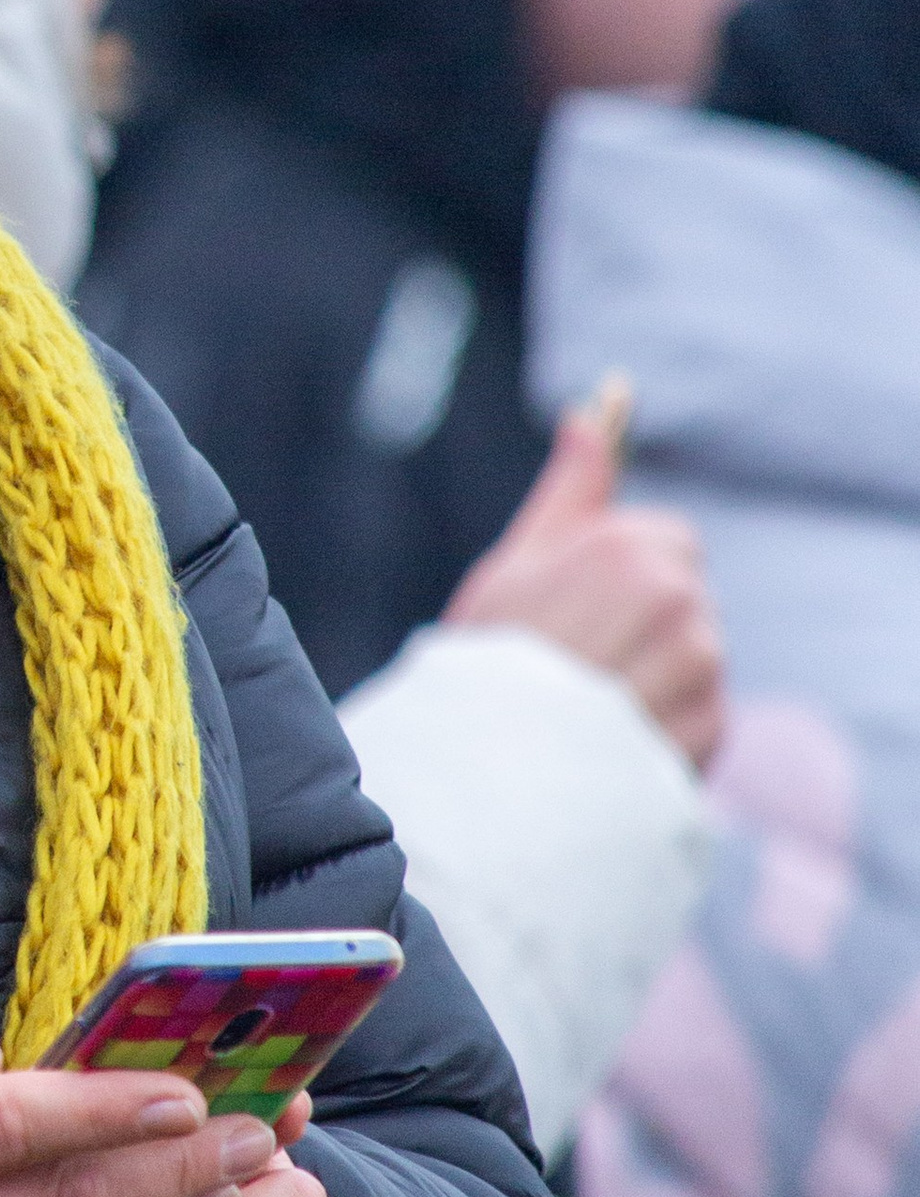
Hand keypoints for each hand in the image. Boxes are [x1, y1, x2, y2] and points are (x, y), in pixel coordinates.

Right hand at [444, 396, 723, 767]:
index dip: (620, 579)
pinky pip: (706, 716)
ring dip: (659, 680)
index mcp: (626, 550)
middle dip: (647, 627)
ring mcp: (701, 667)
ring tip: (592, 712)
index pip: (667, 542)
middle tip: (578, 668)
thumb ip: (570, 491)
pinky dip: (669, 730)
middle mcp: (677, 600)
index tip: (576, 613)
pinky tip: (615, 746)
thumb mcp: (513, 567)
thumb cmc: (485, 668)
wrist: (483, 784)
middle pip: (686, 599)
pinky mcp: (713, 728)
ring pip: (698, 657)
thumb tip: (590, 412)